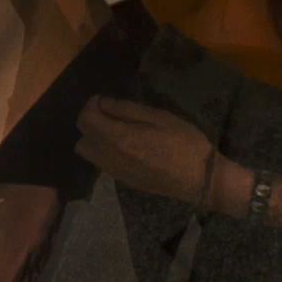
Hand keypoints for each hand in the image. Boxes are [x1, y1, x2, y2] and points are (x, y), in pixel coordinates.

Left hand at [75, 96, 214, 205]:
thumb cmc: (184, 142)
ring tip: (117, 130)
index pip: (85, 120)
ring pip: (89, 154)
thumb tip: (104, 103)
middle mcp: (110, 158)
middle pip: (81, 139)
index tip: (104, 100)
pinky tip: (126, 145)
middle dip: (90, 122)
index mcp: (118, 138)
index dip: (91, 105)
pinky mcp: (124, 181)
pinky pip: (102, 164)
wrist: (200, 179)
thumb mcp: (159, 117)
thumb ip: (127, 109)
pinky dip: (105, 151)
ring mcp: (116, 172)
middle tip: (110, 114)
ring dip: (96, 139)